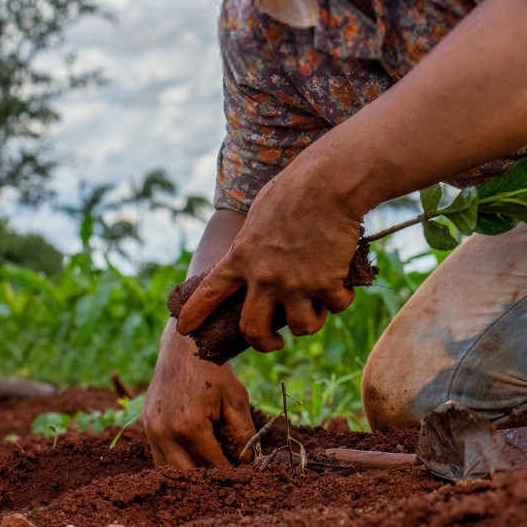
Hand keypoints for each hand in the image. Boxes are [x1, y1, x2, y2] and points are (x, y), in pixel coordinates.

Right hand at [143, 322, 256, 466]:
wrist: (186, 346)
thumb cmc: (214, 370)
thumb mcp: (236, 399)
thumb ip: (244, 434)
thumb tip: (247, 463)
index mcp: (189, 426)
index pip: (212, 466)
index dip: (230, 474)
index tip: (242, 476)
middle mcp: (164, 431)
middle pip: (186, 476)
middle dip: (207, 480)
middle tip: (225, 478)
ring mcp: (151, 429)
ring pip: (167, 470)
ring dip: (188, 474)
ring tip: (208, 469)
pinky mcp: (145, 425)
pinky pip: (158, 455)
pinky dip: (175, 460)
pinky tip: (192, 456)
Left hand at [174, 158, 359, 351]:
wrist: (328, 183)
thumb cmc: (296, 188)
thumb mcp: (260, 213)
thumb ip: (253, 242)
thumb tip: (256, 259)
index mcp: (242, 255)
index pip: (210, 292)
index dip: (196, 313)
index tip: (184, 329)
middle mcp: (264, 276)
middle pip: (253, 329)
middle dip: (264, 343)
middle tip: (274, 343)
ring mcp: (294, 283)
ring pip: (301, 327)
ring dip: (310, 322)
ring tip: (317, 307)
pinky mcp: (325, 283)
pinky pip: (335, 307)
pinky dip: (341, 299)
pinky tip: (343, 285)